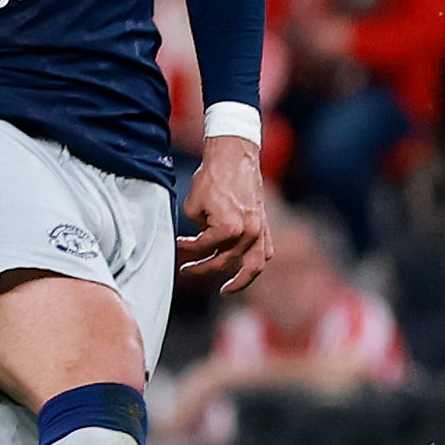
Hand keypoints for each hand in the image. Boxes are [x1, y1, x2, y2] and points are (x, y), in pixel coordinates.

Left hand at [181, 135, 269, 295]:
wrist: (234, 154)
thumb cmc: (213, 176)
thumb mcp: (193, 205)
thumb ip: (198, 229)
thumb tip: (202, 241)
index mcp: (229, 228)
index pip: (205, 248)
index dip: (188, 248)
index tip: (179, 244)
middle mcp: (249, 232)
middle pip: (225, 261)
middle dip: (203, 268)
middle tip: (187, 271)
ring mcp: (260, 229)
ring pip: (254, 266)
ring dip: (241, 281)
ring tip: (227, 290)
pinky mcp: (265, 224)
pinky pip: (265, 252)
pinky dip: (255, 263)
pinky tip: (244, 269)